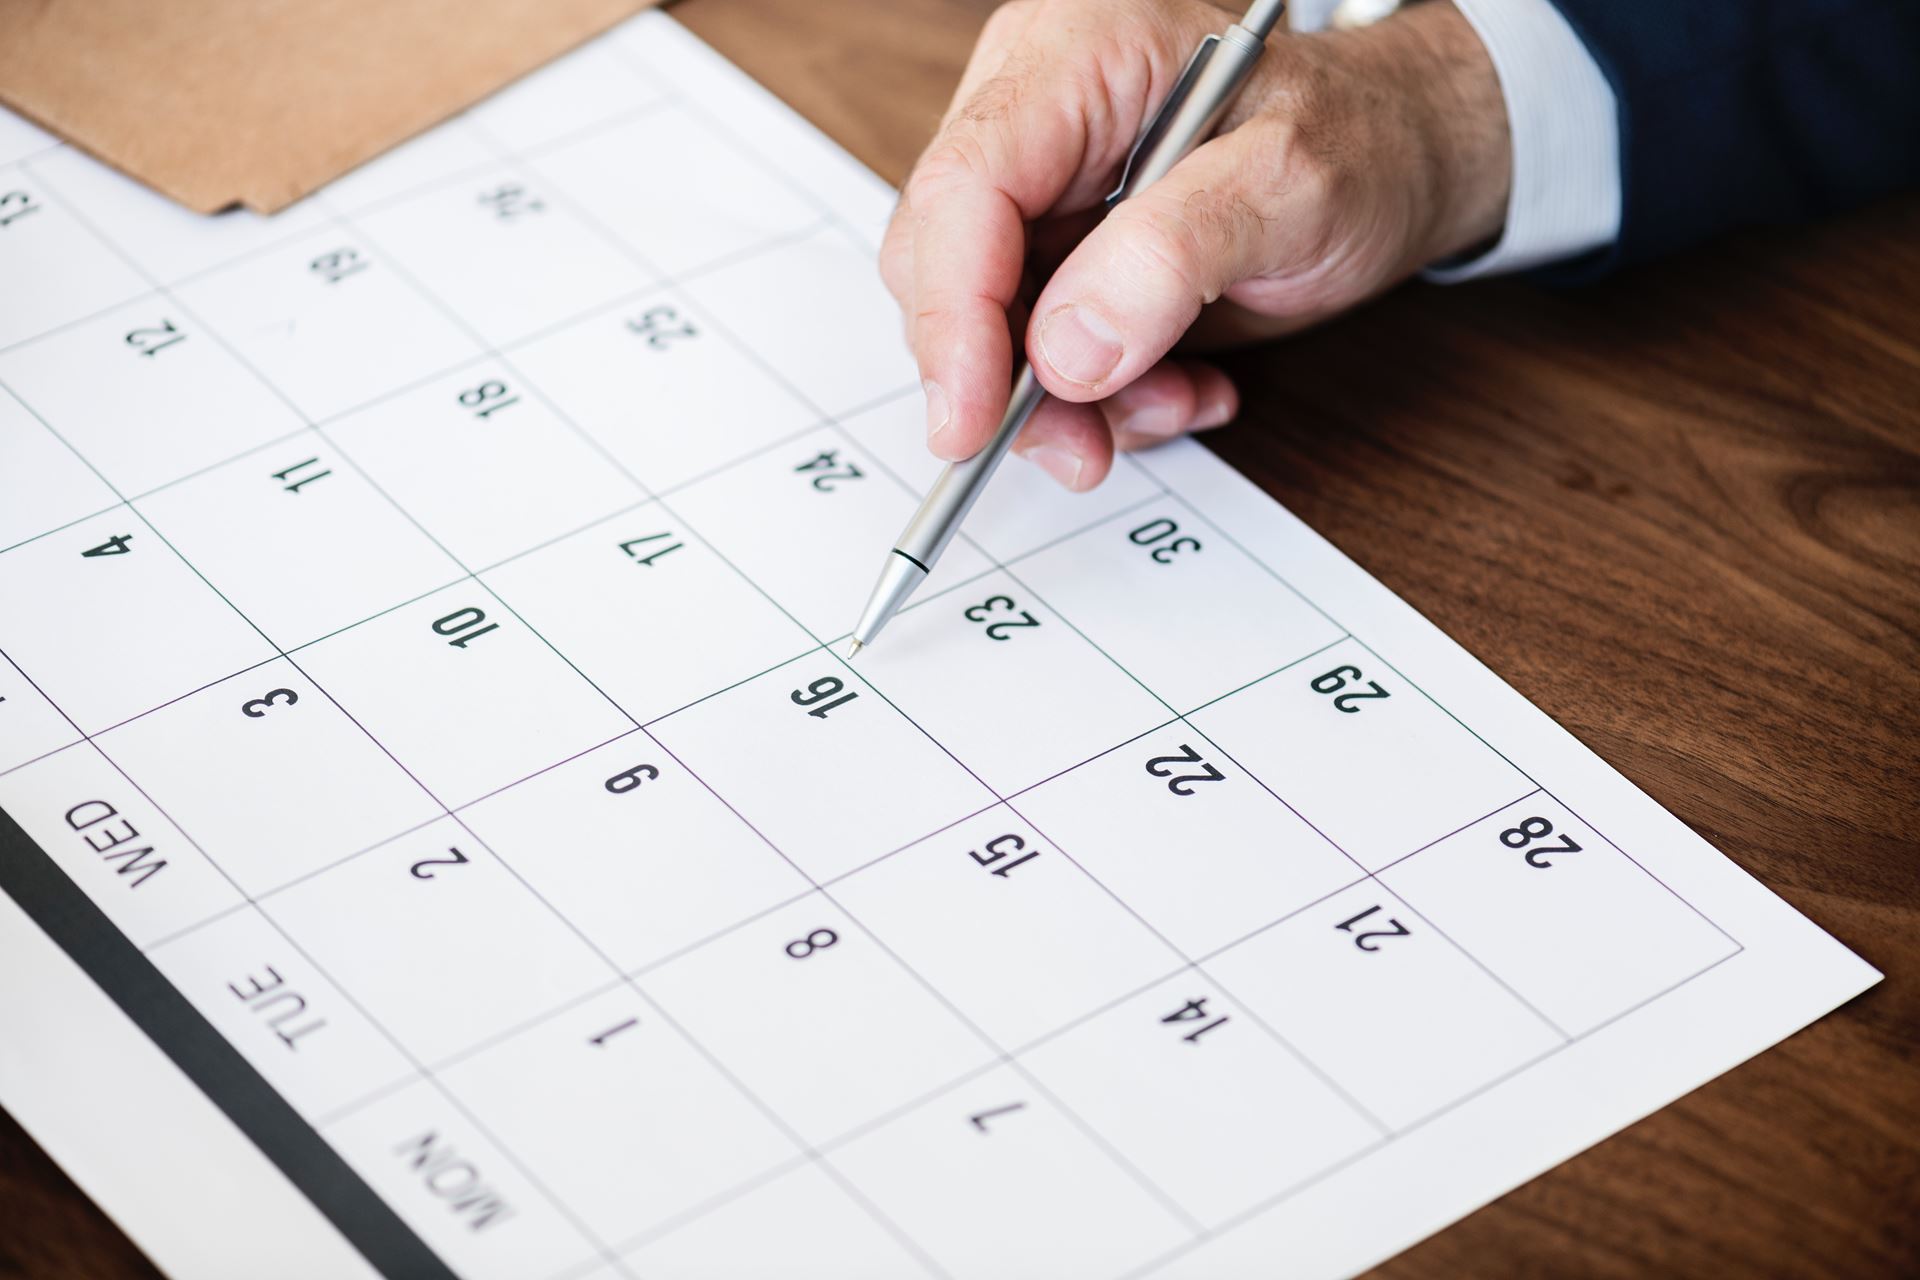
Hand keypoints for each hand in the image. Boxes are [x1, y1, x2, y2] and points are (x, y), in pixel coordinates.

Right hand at [880, 0, 1510, 488]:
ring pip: (985, 327)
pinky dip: (1101, 398)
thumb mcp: (1292, 184)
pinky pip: (1036, 352)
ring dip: (1069, 402)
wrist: (1400, 154)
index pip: (962, 189)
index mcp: (1073, 55)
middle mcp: (1035, 115)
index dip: (952, 316)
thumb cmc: (1360, 137)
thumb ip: (1174, 256)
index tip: (972, 422)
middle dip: (1008, 377)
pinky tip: (1180, 385)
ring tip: (1173, 401)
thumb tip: (1066, 353)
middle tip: (1084, 446)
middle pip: (947, 265)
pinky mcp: (1059, 255)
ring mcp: (1042, 190)